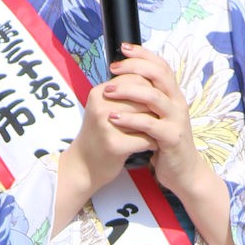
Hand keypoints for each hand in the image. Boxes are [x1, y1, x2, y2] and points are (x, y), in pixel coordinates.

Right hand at [54, 46, 192, 231]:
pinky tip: (153, 146)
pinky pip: (145, 139)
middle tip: (161, 118)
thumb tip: (153, 78)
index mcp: (100, 92)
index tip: (154, 102)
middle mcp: (101, 106)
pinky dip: (153, 143)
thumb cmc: (99, 134)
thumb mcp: (105, 108)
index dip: (151, 89)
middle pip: (144, 97)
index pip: (136, 78)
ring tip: (158, 130)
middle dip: (156, 108)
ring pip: (147, 117)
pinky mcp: (114, 145)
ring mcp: (107, 126)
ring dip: (157, 125)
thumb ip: (124, 92)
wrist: (83, 166)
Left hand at [99, 45, 204, 200]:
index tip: (123, 48)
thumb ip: (147, 101)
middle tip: (113, 69)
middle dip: (134, 67)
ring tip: (108, 91)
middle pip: (159, 75)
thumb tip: (125, 82)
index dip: (143, 54)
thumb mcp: (157, 117)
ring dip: (128, 91)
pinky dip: (130, 119)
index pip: (161, 66)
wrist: (183, 172)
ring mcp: (176, 120)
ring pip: (153, 97)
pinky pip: (149, 124)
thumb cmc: (165, 144)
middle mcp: (178, 103)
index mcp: (173, 95)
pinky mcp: (171, 137)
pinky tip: (114, 117)